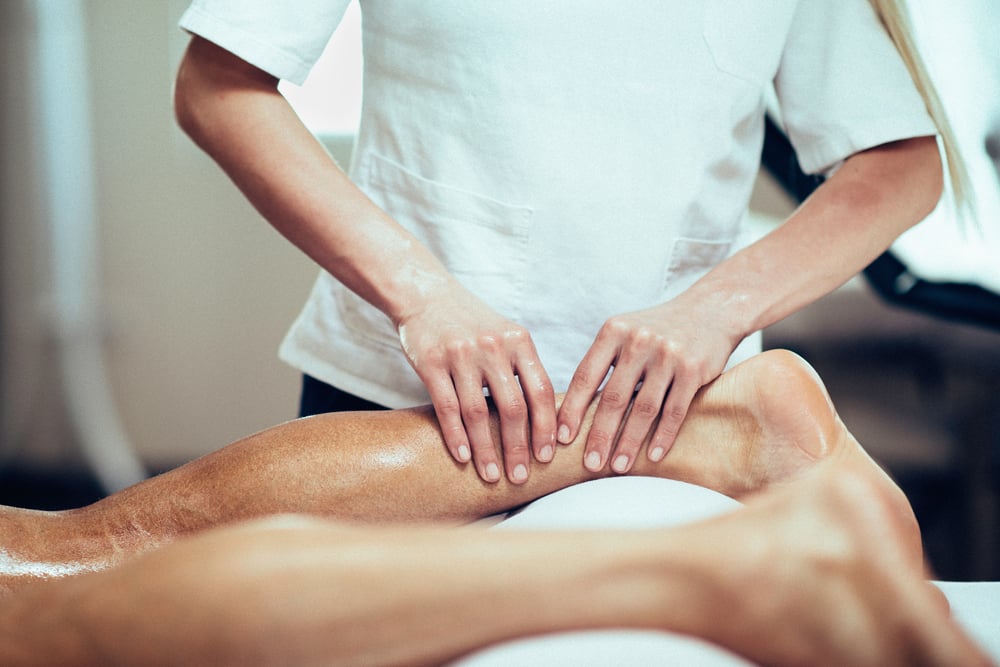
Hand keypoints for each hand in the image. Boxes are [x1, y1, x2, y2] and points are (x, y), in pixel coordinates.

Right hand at [397, 283, 555, 483]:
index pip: (542, 391)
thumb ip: (524, 369)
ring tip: (492, 476)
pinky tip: (463, 457)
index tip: (548, 457)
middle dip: (519, 448)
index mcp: (519, 341)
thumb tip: (548, 419)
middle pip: (514, 407)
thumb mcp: (506, 335)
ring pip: (478, 412)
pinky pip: (447, 407)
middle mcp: (493, 346)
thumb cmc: (471, 323)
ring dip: (486, 450)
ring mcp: (461, 354)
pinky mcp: (431, 362)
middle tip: (521, 478)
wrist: (425, 295)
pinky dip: (457, 436)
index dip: (547, 428)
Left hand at [557, 299, 736, 472]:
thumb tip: (571, 409)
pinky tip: (652, 456)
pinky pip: (674, 410)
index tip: (562, 439)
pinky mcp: (693, 369)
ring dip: (629, 442)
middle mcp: (638, 340)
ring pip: (644, 409)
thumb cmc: (657, 329)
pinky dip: (663, 436)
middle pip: (613, 398)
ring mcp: (667, 354)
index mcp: (613, 331)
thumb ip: (602, 363)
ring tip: (619, 466)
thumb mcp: (625, 333)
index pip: (585, 377)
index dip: (572, 410)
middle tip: (590, 463)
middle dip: (599, 435)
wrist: (709, 310)